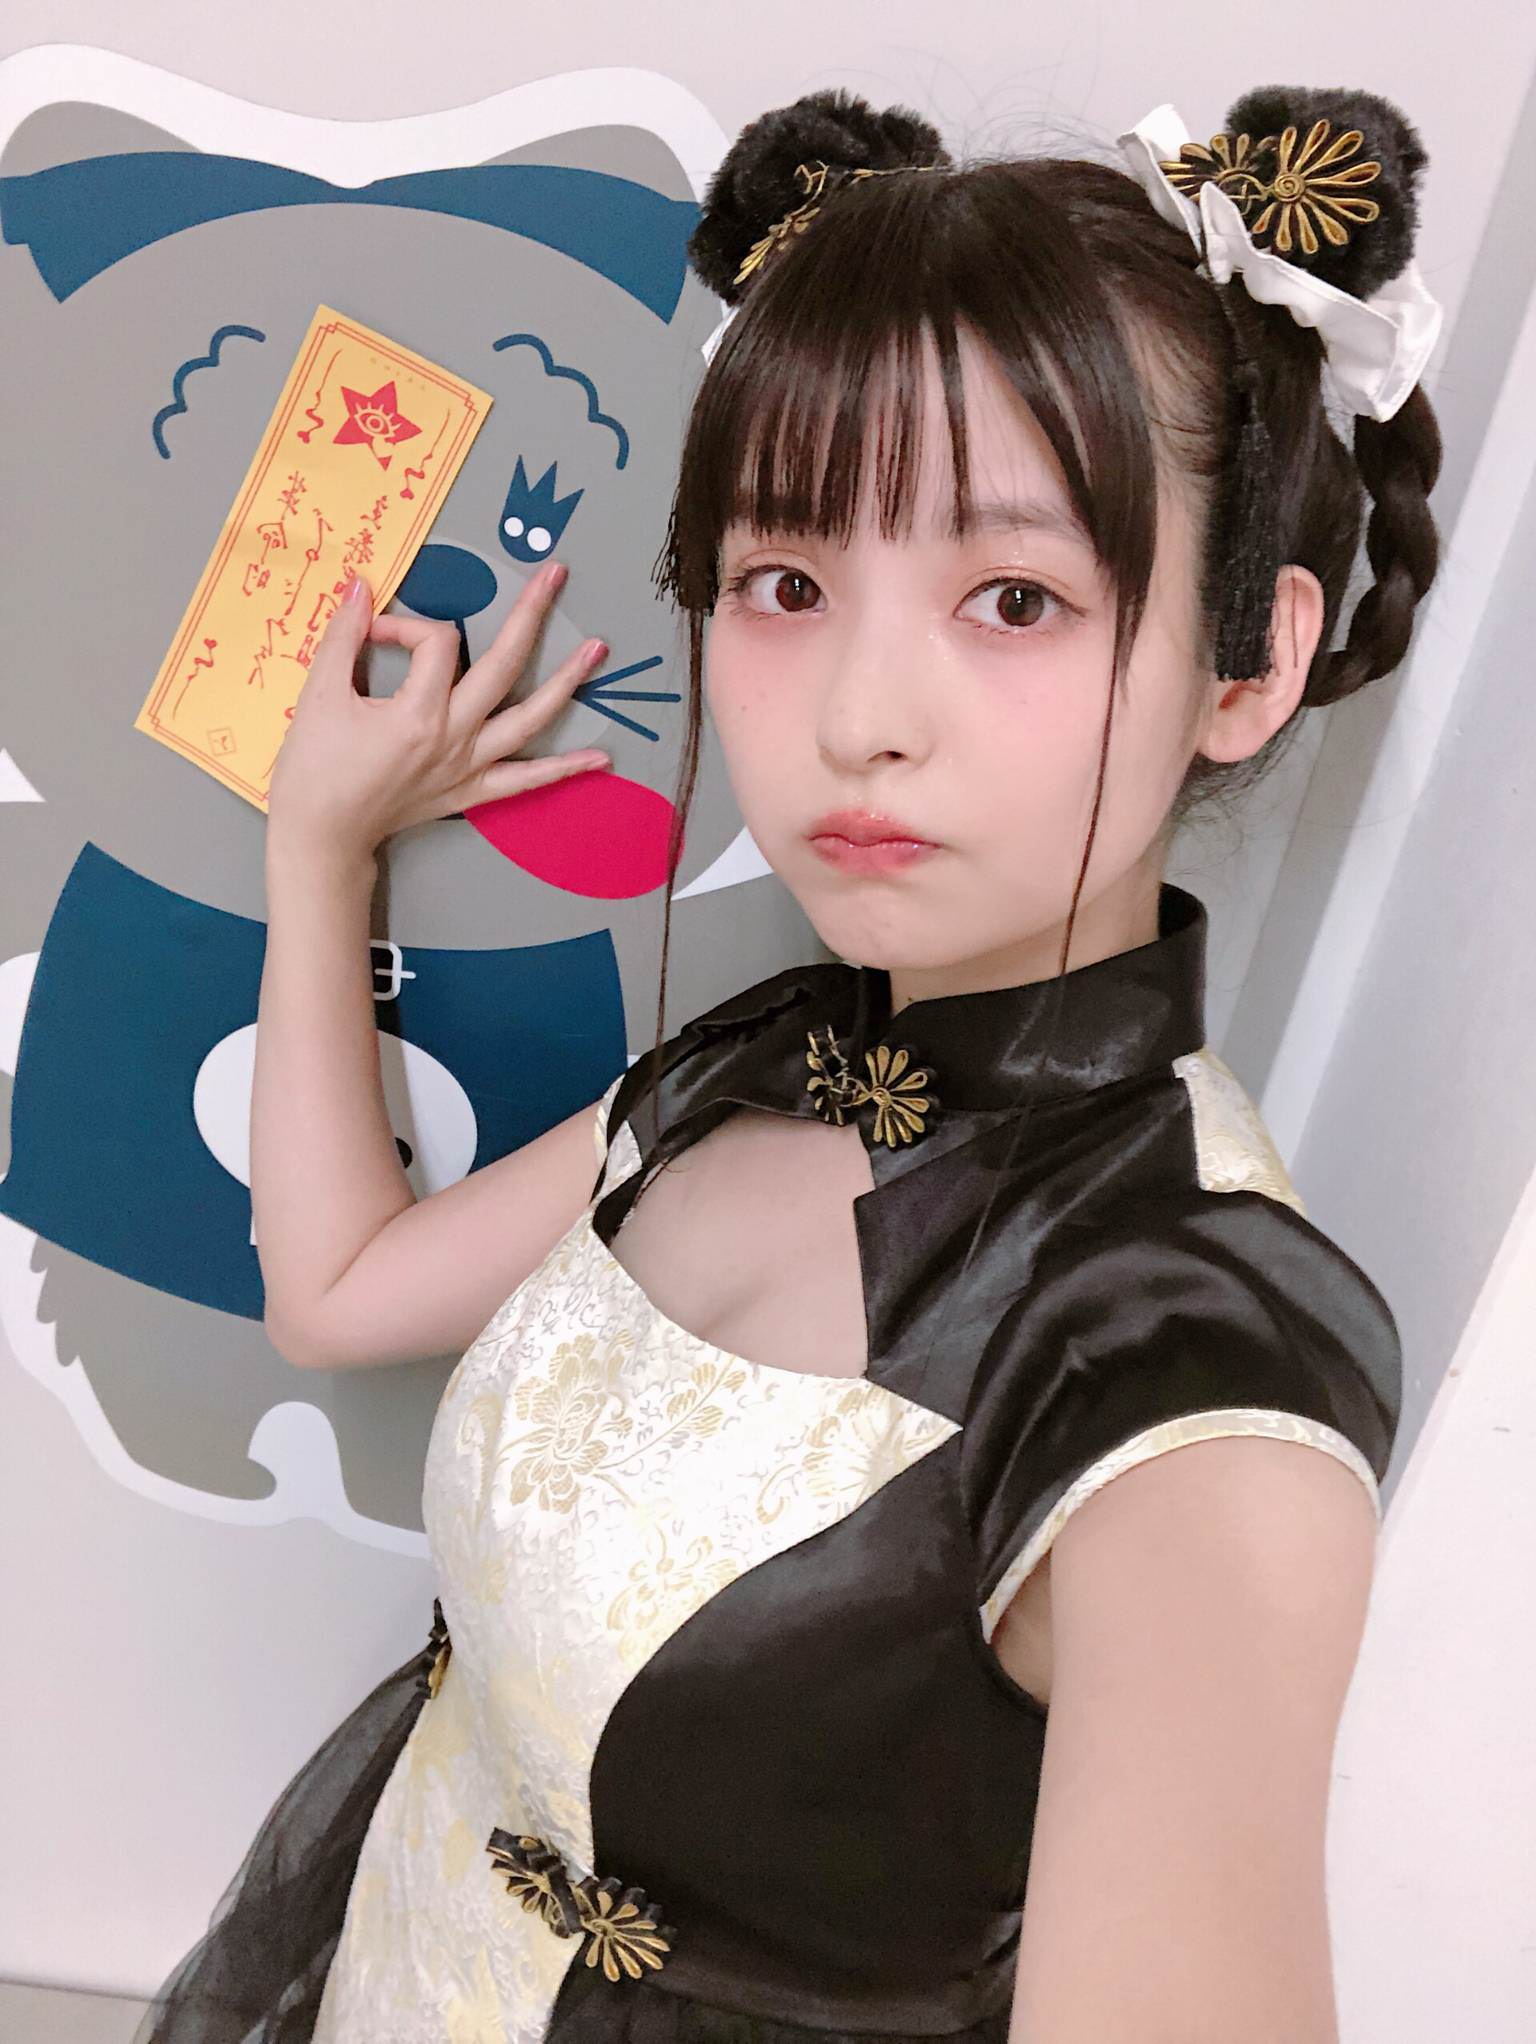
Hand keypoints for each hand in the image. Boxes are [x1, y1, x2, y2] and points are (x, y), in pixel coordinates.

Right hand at [265, 562, 610, 859]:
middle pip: (504, 665)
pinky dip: (565, 769)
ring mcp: (469, 766)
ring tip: (598, 651)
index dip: (405, 625)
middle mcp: (454, 738)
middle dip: (531, 615)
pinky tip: (600, 758)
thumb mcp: (319, 695)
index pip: (436, 643)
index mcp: (418, 714)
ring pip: (530, 719)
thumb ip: (344, 636)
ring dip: (567, 682)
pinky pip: (527, 780)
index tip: (373, 633)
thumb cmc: (314, 771)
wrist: (322, 836)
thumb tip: (362, 586)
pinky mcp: (472, 791)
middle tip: (555, 576)